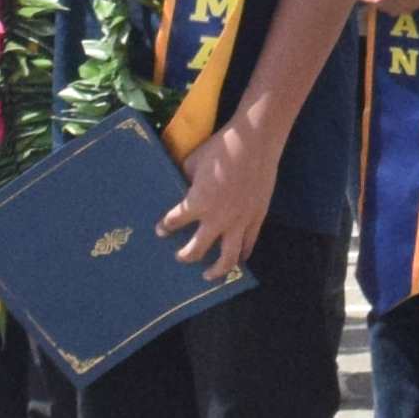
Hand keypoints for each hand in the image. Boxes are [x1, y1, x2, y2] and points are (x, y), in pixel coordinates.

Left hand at [159, 116, 282, 279]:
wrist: (254, 141)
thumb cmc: (220, 148)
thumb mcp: (193, 161)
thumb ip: (186, 179)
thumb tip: (182, 187)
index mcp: (198, 203)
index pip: (174, 221)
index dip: (165, 227)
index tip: (161, 230)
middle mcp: (217, 218)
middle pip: (197, 249)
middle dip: (185, 256)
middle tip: (180, 257)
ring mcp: (239, 221)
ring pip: (227, 257)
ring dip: (216, 270)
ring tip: (209, 275)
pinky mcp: (257, 217)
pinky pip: (249, 243)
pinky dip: (242, 254)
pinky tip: (238, 258)